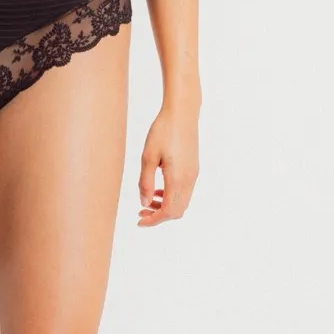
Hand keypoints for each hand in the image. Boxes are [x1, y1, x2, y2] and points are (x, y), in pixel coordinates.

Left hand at [136, 101, 199, 226]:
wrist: (182, 113)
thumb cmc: (163, 131)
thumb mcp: (148, 156)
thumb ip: (146, 182)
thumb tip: (144, 203)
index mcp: (178, 179)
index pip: (168, 211)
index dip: (154, 220)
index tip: (140, 220)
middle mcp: (189, 180)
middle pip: (177, 211)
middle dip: (159, 215)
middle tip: (142, 210)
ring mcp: (193, 174)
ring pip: (182, 202)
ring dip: (166, 206)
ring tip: (148, 199)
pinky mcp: (193, 168)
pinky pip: (184, 191)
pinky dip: (172, 196)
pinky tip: (159, 187)